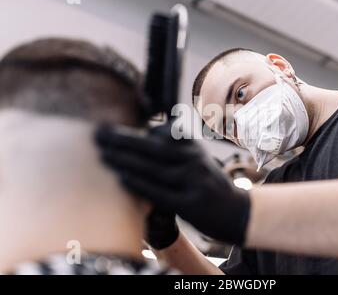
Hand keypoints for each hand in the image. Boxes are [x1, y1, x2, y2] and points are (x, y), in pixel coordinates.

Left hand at [95, 124, 250, 244]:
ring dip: (125, 160)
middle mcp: (194, 161)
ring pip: (154, 168)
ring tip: (102, 155)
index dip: (136, 130)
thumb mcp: (198, 160)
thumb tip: (146, 136)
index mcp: (193, 148)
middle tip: (98, 134)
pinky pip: (159, 192)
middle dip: (123, 140)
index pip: (164, 133)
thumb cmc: (209, 185)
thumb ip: (176, 148)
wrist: (238, 212)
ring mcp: (193, 182)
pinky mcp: (190, 204)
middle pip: (154, 147)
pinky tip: (121, 178)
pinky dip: (139, 184)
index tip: (113, 125)